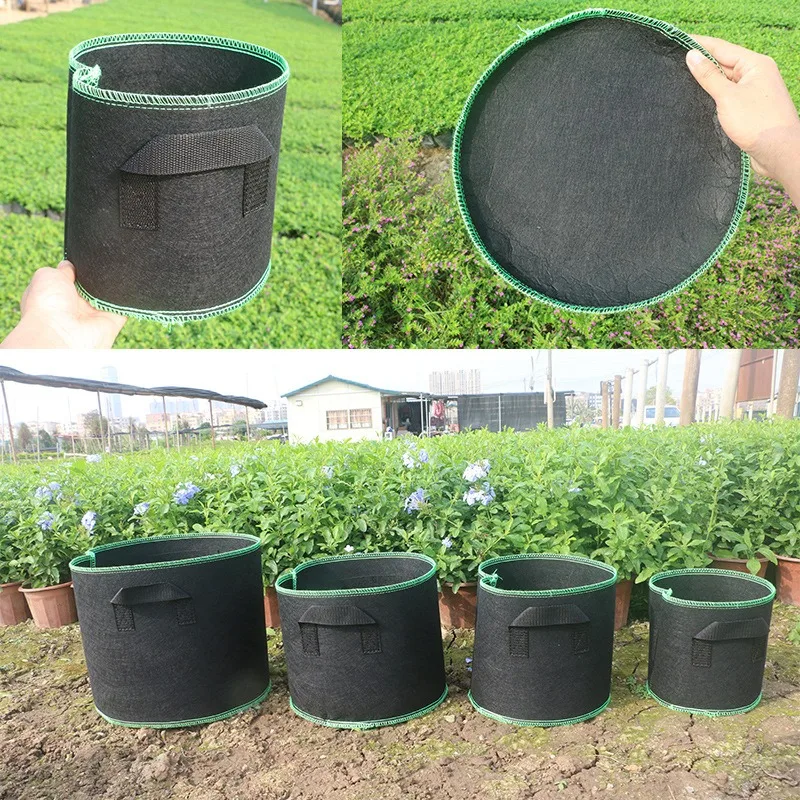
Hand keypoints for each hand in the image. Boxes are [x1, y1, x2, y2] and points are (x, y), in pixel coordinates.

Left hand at [1, 261, 125, 348]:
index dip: (80, 268)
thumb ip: (63, 269)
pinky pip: (124, 306)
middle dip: (96, 275)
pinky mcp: (112, 321)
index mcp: (58, 294)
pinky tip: (126, 285)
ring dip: (111, 285)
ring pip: (109, 294)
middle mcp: (77, 305)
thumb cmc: (47, 304)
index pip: (74, 277)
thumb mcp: (47, 275)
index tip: (86, 259)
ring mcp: (95, 314)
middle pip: (93, 284)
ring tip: (113, 272)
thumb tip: (72, 265)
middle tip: (100, 267)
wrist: (60, 333)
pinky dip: (126, 298)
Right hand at [686, 36, 799, 192]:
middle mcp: (756, 74)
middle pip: (723, 64)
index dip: (699, 45)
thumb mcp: (728, 97)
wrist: (778, 152)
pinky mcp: (749, 108)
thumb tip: (692, 56)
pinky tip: (699, 100)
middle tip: (674, 64)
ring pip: (725, 82)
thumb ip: (709, 76)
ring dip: (707, 82)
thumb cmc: (757, 122)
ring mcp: (753, 91)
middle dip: (702, 64)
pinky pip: (728, 96)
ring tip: (681, 81)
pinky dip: (714, 96)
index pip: (722, 48)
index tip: (679, 42)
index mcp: (755, 64)